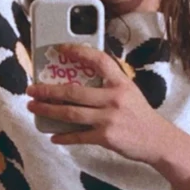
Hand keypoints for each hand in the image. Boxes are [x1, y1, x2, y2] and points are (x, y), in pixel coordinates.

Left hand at [26, 43, 174, 164]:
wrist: (158, 140)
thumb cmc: (140, 115)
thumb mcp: (129, 92)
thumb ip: (109, 84)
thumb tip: (81, 80)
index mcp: (120, 82)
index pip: (98, 60)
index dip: (78, 52)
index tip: (60, 49)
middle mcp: (113, 98)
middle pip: (73, 92)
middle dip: (48, 91)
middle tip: (31, 89)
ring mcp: (109, 118)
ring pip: (70, 113)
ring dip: (48, 110)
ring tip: (33, 107)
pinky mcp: (106, 137)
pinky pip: (79, 136)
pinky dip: (64, 137)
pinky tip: (53, 135)